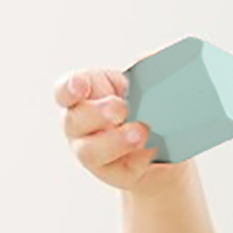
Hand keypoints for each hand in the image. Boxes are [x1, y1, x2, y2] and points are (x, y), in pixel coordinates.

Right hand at [55, 67, 186, 193]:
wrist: (167, 141)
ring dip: (114, 141)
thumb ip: (147, 67)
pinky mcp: (110, 172)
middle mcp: (80, 124)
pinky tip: (152, 150)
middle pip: (74, 120)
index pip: (65, 90)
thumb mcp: (148, 81)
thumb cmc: (147, 103)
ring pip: (89, 152)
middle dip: (97, 113)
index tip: (81, 86)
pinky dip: (136, 160)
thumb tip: (147, 59)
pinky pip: (117, 169)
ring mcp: (91, 150)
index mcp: (84, 94)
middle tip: (122, 107)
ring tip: (141, 132)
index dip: (69, 88)